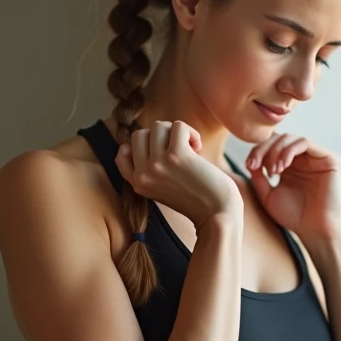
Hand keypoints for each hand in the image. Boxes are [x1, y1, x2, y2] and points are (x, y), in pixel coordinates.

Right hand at [115, 121, 241, 227]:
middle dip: (161, 136)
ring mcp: (157, 165)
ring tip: (190, 148)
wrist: (218, 215)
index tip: (160, 152)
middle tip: (178, 149)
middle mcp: (142, 174)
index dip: (141, 146)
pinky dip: (191, 132)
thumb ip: (150, 168)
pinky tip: (197, 147)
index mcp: (137, 184)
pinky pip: (178, 126)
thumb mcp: (162, 187)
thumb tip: (148, 133)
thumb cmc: (197, 199)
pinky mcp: (176, 156)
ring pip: (158, 126)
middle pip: (139, 134)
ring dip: (176, 132)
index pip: (122, 153)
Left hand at [245, 132, 340, 240]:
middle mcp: (304, 159)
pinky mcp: (329, 159)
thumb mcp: (267, 195)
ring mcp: (317, 158)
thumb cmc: (293, 217)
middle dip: (264, 148)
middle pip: (279, 138)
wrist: (315, 230)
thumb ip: (258, 176)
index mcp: (291, 166)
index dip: (257, 151)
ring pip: (291, 138)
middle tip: (256, 165)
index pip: (271, 146)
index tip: (250, 166)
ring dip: (276, 150)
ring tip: (273, 170)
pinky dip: (289, 151)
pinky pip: (305, 142)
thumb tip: (249, 160)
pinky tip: (283, 166)